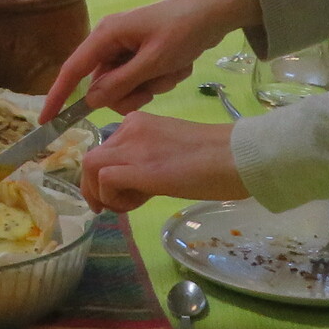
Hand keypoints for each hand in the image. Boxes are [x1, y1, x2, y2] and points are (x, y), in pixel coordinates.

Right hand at [45, 0, 254, 117]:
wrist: (214, 12)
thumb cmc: (182, 30)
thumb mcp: (153, 61)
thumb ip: (120, 83)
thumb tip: (90, 100)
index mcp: (106, 36)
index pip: (72, 70)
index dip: (57, 96)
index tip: (47, 121)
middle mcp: (111, 42)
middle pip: (104, 85)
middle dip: (130, 92)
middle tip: (155, 85)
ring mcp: (127, 49)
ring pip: (126, 86)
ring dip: (150, 86)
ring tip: (172, 69)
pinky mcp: (142, 54)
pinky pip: (142, 80)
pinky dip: (160, 79)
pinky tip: (178, 64)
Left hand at [79, 112, 248, 214]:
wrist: (238, 156)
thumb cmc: (216, 158)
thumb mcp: (170, 150)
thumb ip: (147, 159)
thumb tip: (133, 182)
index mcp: (138, 122)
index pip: (105, 149)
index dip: (107, 176)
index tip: (125, 193)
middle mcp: (129, 128)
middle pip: (91, 159)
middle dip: (96, 188)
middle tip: (114, 206)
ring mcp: (133, 146)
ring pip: (90, 167)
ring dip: (101, 194)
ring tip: (126, 206)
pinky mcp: (140, 168)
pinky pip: (104, 180)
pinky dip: (112, 198)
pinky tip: (135, 205)